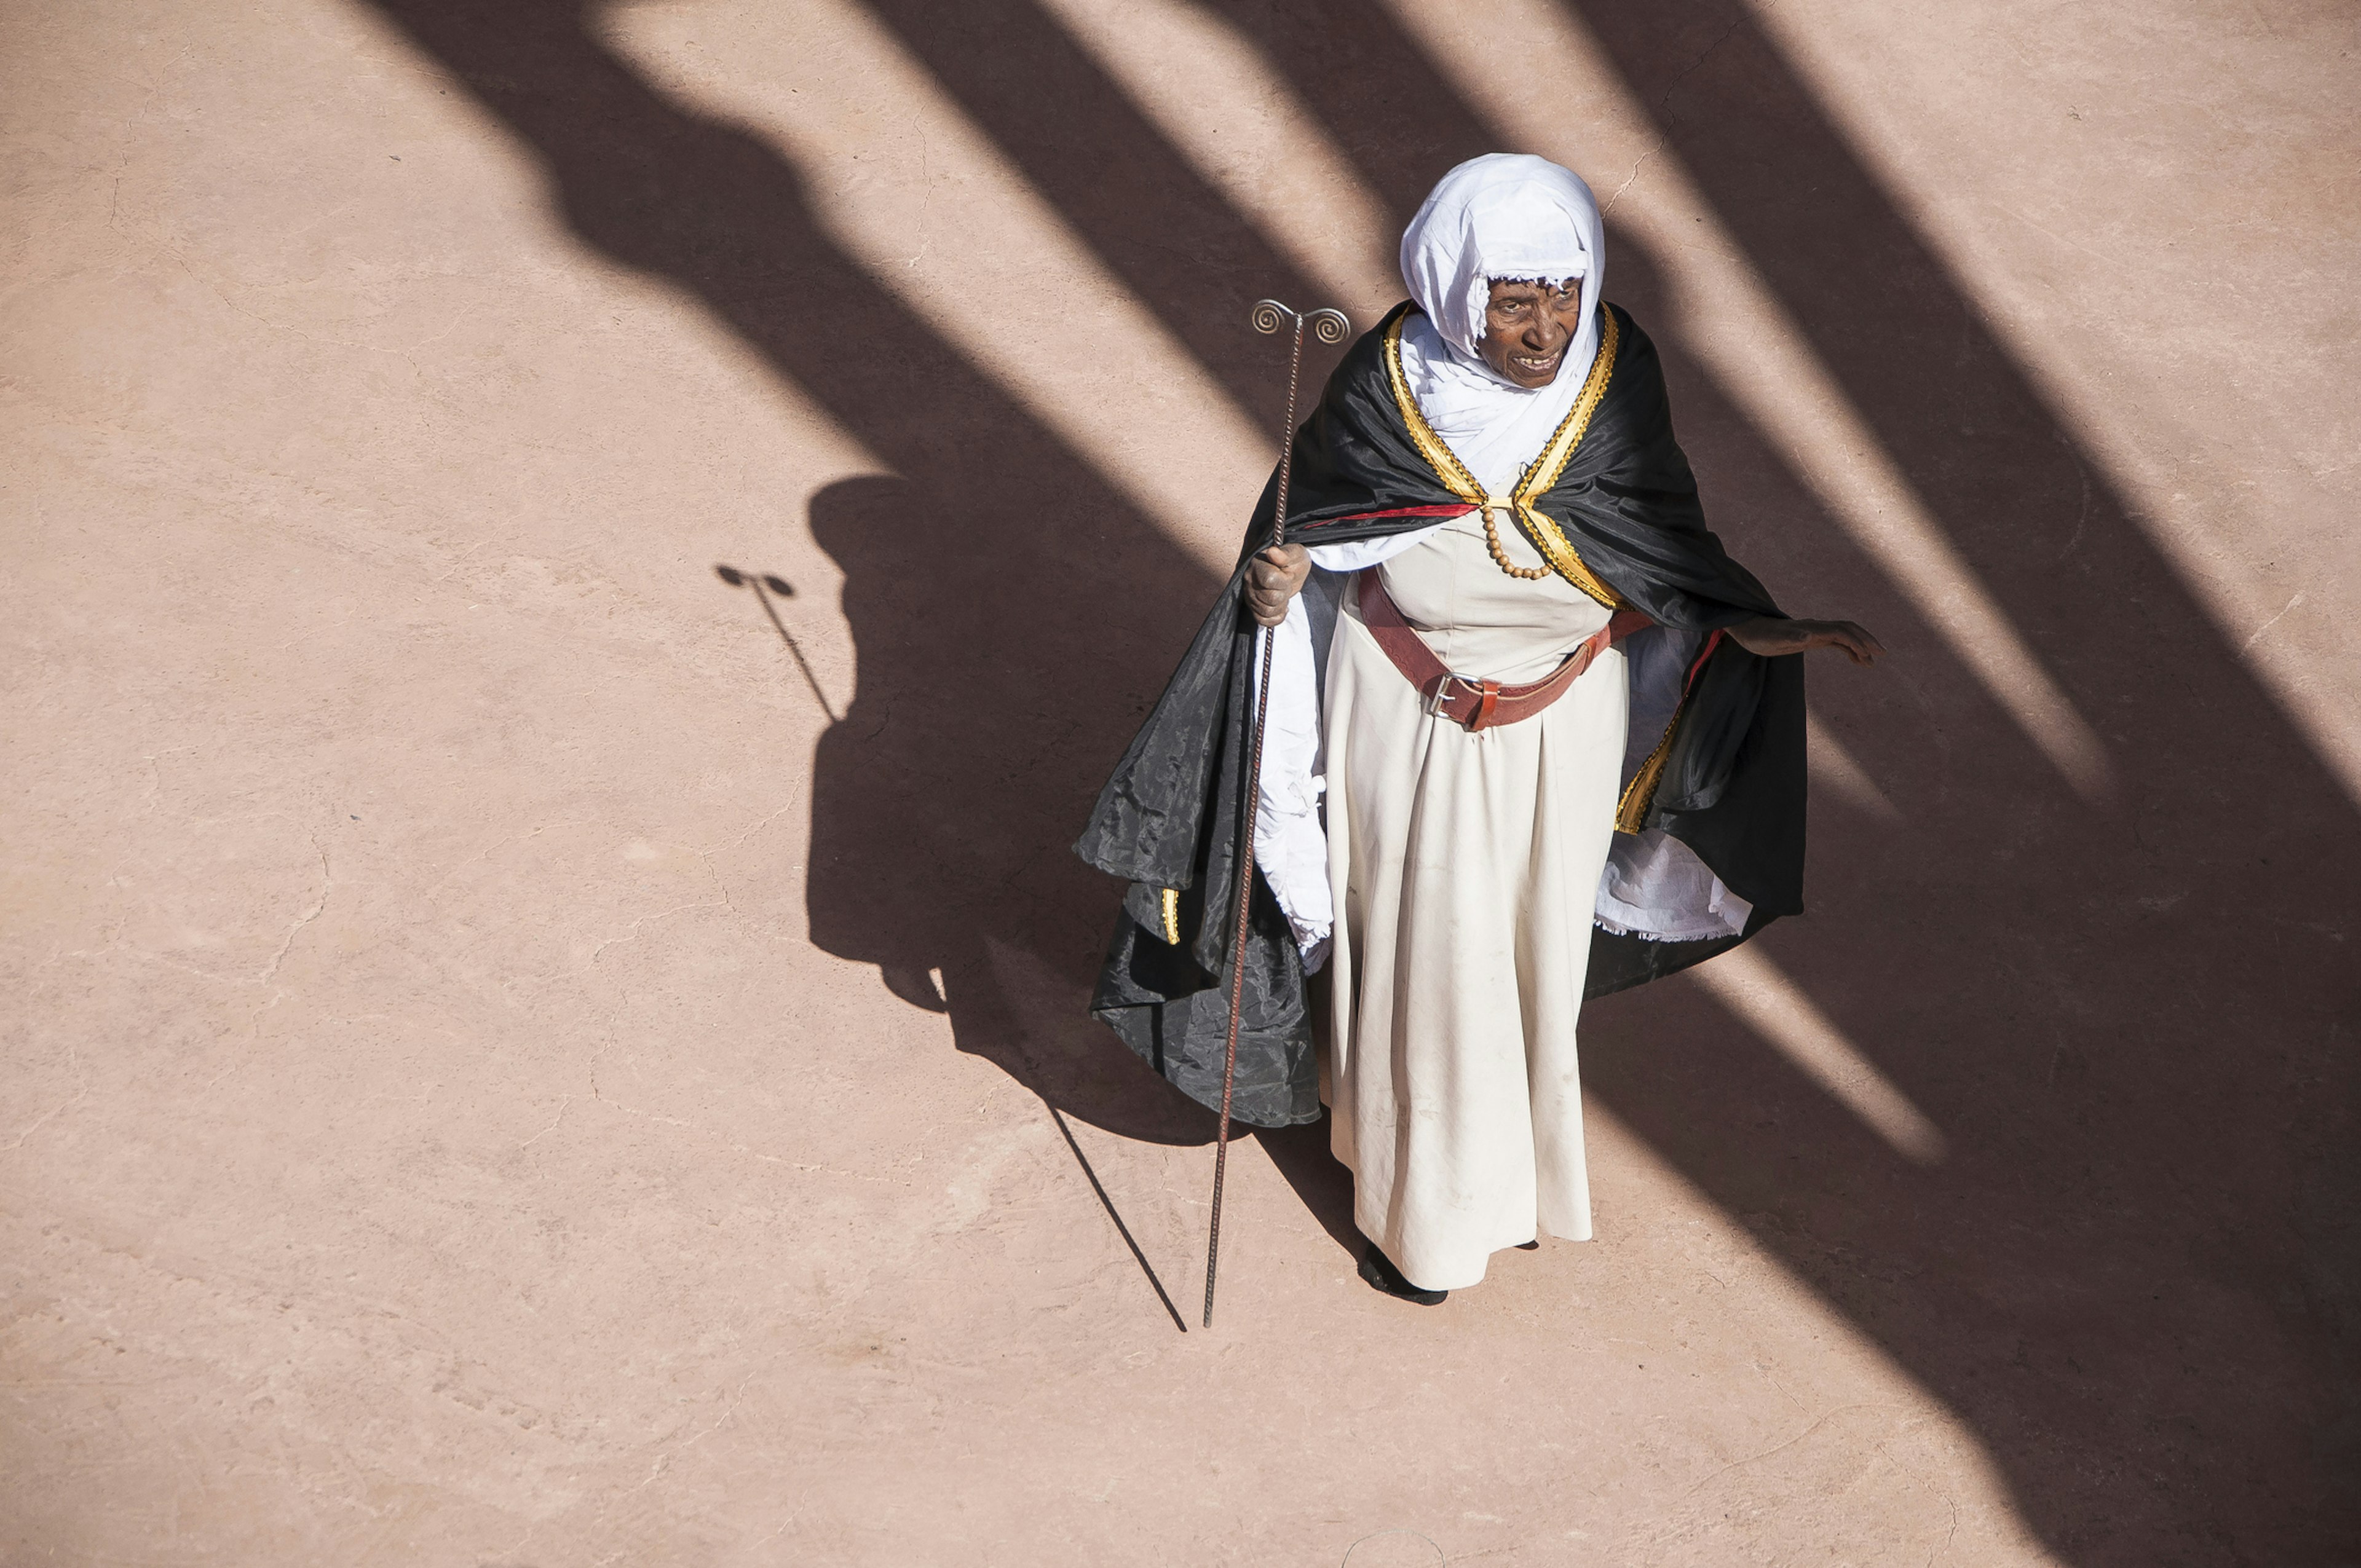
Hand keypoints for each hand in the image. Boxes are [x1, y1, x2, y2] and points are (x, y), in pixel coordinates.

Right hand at [1245, 544, 1310, 626]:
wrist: (1291, 570)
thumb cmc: (1293, 561)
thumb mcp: (1294, 553)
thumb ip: (1284, 554)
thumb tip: (1273, 552)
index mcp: (1257, 565)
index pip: (1270, 580)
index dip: (1284, 580)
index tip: (1288, 574)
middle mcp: (1249, 581)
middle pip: (1271, 598)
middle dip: (1285, 593)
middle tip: (1286, 584)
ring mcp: (1250, 596)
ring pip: (1267, 611)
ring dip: (1281, 605)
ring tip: (1283, 594)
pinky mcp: (1253, 608)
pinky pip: (1263, 621)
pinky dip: (1276, 617)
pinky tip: (1282, 607)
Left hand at [1726, 616, 1886, 664]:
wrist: (1749, 630)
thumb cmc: (1759, 636)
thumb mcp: (1772, 640)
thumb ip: (1791, 637)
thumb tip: (1808, 636)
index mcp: (1812, 628)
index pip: (1842, 632)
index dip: (1858, 641)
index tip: (1871, 655)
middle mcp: (1816, 627)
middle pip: (1848, 629)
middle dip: (1866, 640)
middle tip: (1882, 654)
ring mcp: (1815, 632)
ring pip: (1845, 636)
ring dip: (1860, 646)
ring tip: (1872, 663)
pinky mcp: (1811, 639)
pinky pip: (1836, 642)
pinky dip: (1849, 650)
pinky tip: (1856, 660)